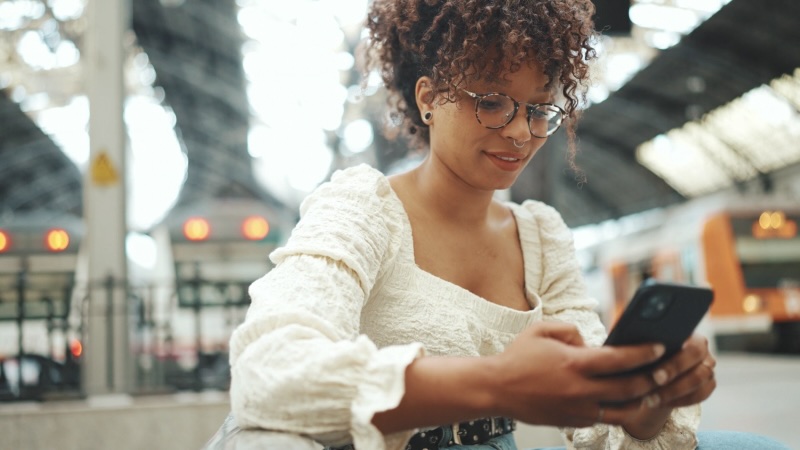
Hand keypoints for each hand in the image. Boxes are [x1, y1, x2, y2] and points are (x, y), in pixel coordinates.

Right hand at [489, 322, 664, 427]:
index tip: (660, 347)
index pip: (620, 359)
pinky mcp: (573, 422)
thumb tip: (591, 343)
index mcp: (574, 363)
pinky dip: (619, 409)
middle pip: (629, 388)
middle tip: (665, 370)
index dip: (644, 353)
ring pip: (623, 410)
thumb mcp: (542, 330)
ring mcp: (577, 409)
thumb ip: (572, 329)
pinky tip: (627, 400)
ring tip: (652, 389)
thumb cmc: (518, 356)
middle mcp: (580, 389)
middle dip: (652, 378)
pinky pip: (605, 418)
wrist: (495, 388)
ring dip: (642, 400)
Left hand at [618, 333, 716, 438]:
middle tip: (653, 383)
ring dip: (674, 392)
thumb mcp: (635, 342)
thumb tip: (626, 342)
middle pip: (698, 363)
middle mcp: (702, 349)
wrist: (647, 370)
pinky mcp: (707, 385)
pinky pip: (700, 395)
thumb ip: (636, 339)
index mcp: (688, 333)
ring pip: (700, 382)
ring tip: (650, 398)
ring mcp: (707, 367)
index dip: (676, 362)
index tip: (655, 374)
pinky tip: (660, 403)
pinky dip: (680, 401)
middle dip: (674, 374)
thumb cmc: (638, 351)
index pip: (692, 345)